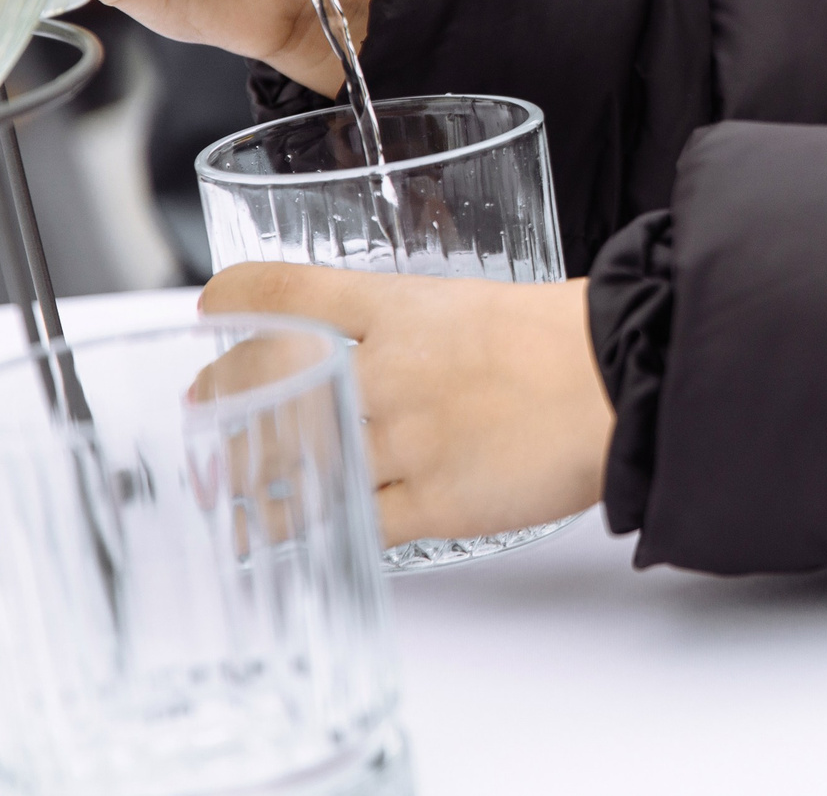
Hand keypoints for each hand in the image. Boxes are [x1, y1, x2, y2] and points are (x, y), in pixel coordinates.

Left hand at [201, 264, 614, 545]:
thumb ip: (425, 327)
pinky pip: (347, 521)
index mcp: (405, 308)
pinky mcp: (430, 503)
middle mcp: (391, 371)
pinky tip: (273, 536)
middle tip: (203, 405)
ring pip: (299, 458)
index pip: (292, 290)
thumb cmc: (570, 340)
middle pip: (273, 382)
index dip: (238, 296)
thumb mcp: (483, 303)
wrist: (623, 383)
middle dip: (224, 396)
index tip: (212, 307)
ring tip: (222, 483)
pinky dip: (302, 530)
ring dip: (247, 473)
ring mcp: (405, 440)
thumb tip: (390, 347)